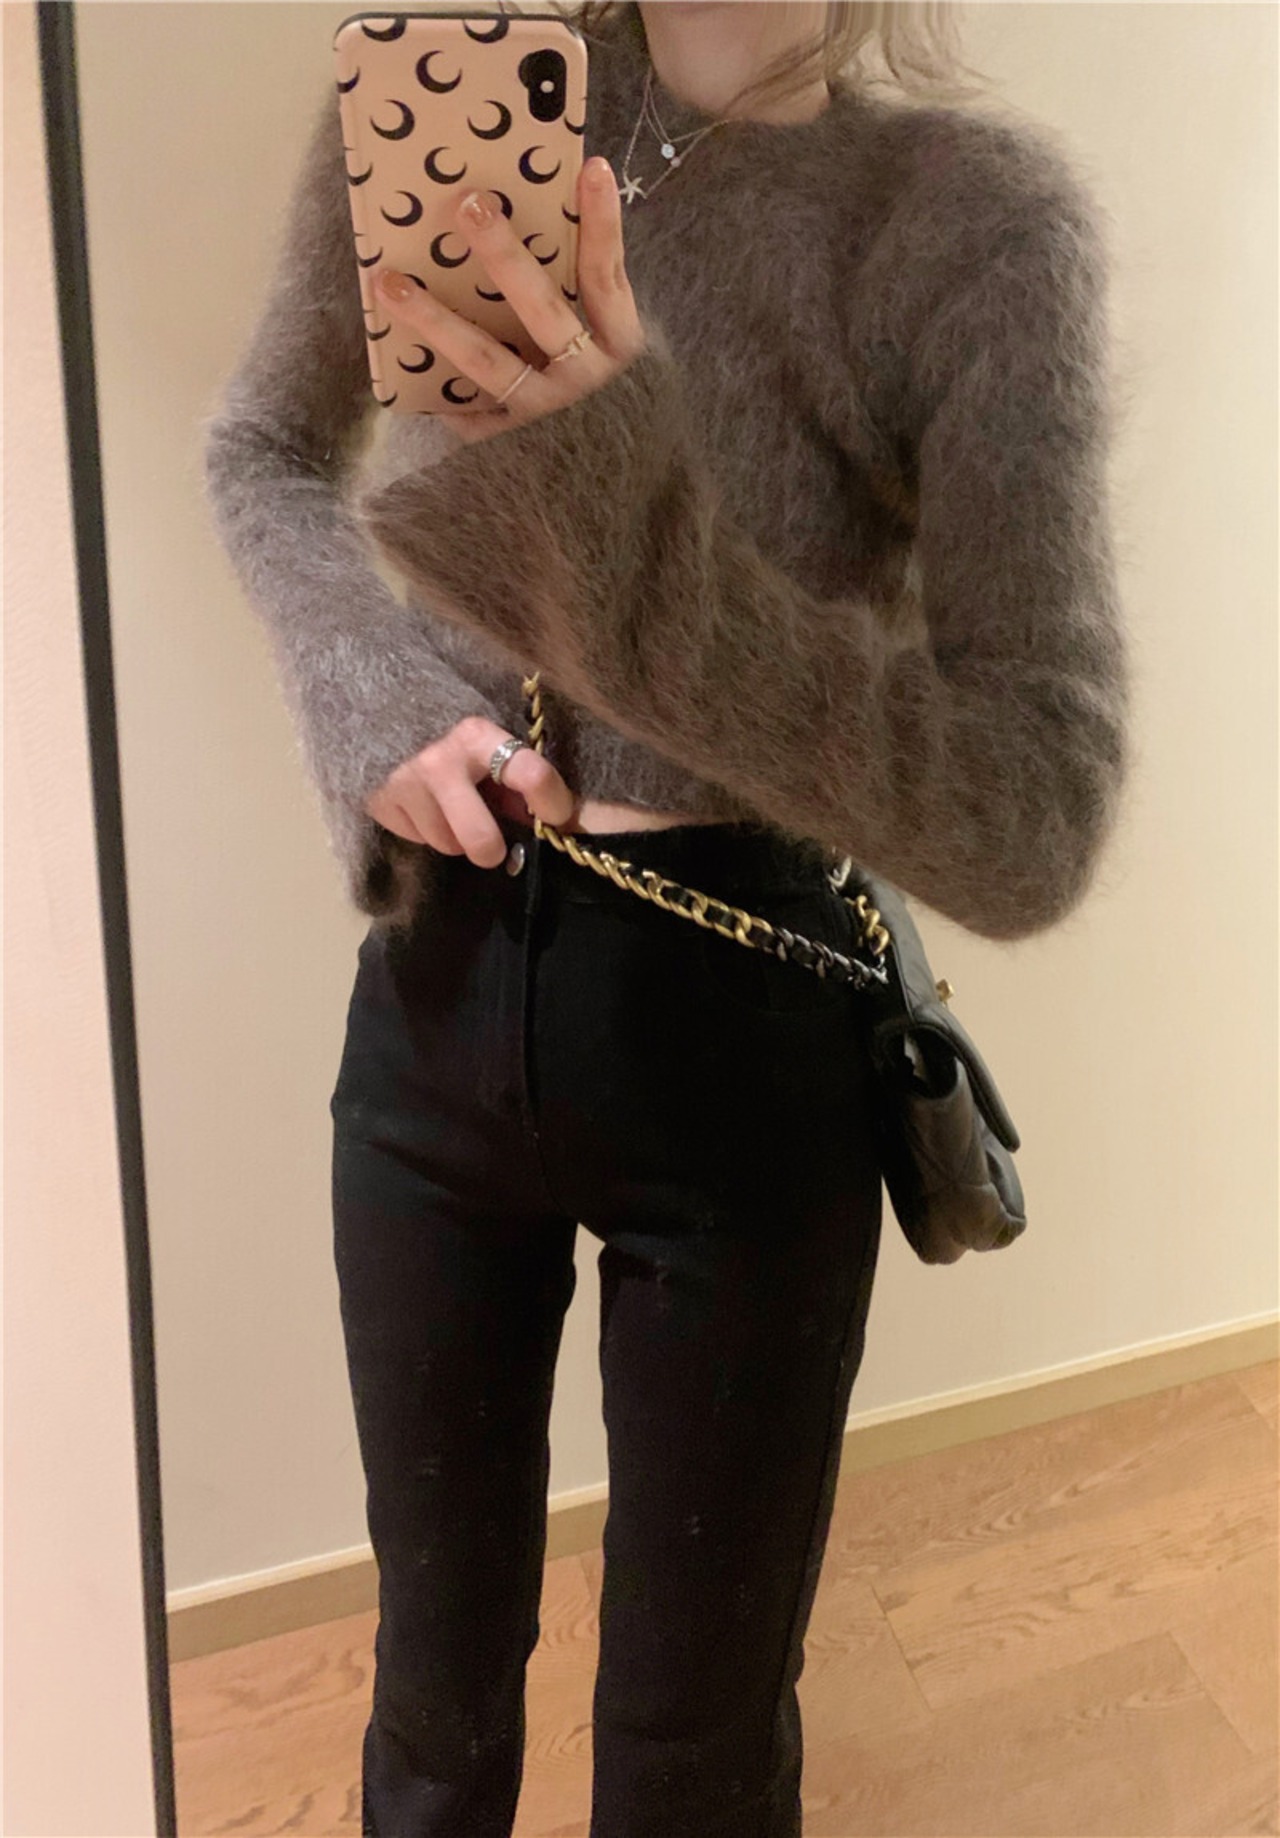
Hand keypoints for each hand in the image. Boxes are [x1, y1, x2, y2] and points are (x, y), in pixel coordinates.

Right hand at [363, 714, 577, 868]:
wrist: (372, 698)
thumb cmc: (442, 720)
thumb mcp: (483, 734)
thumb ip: (512, 774)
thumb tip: (541, 818)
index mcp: (476, 736)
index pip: (531, 775)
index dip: (553, 802)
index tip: (555, 815)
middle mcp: (439, 762)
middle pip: (479, 839)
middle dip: (491, 849)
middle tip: (493, 846)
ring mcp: (404, 784)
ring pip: (446, 844)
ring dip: (454, 834)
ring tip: (448, 807)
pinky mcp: (377, 801)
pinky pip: (416, 839)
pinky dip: (424, 828)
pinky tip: (422, 803)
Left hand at [372, 156, 645, 444]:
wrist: (613, 507)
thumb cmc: (611, 418)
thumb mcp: (619, 365)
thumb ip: (589, 313)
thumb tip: (542, 232)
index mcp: (619, 352)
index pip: (608, 279)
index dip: (602, 225)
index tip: (591, 168)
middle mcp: (585, 384)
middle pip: (541, 310)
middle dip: (504, 255)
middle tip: (468, 205)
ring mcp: (546, 418)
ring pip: (486, 362)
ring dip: (435, 319)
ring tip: (389, 282)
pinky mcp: (511, 452)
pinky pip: (466, 415)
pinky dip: (434, 391)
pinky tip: (394, 361)